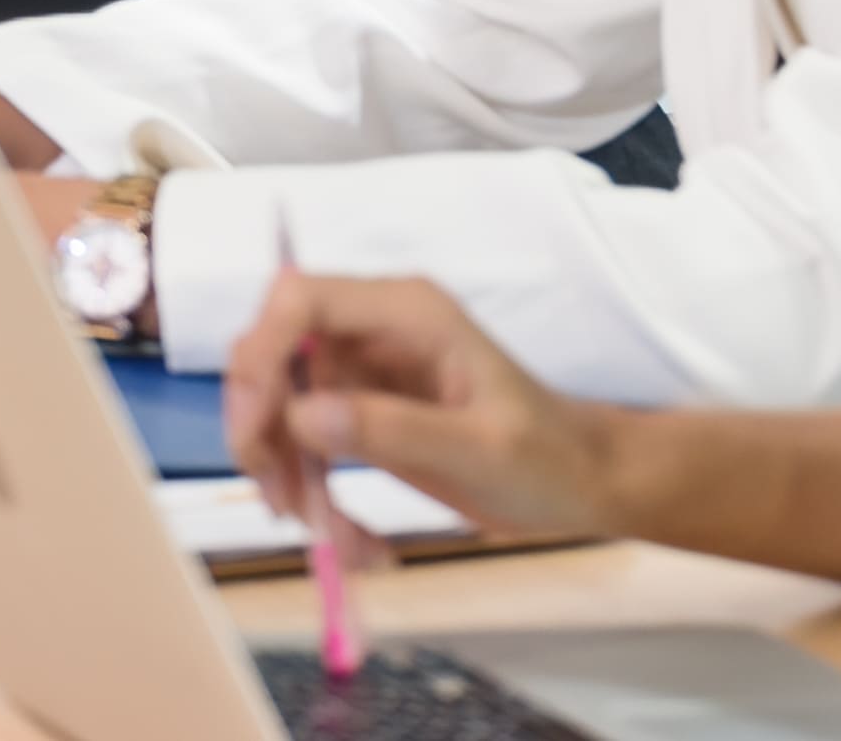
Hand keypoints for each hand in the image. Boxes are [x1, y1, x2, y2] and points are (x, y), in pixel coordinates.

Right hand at [225, 268, 616, 542]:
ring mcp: (365, 373)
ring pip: (282, 408)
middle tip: (282, 501)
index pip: (300, 302)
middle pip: (274, 354)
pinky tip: (356, 539)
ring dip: (288, 474)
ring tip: (336, 538)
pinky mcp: (363, 414)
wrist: (583, 485)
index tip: (257, 431)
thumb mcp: (479, 448)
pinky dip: (315, 494)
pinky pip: (308, 447)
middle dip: (265, 428)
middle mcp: (373, 331)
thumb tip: (303, 416)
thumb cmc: (548, 457)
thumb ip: (392, 428)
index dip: (262, 355)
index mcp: (405, 312)